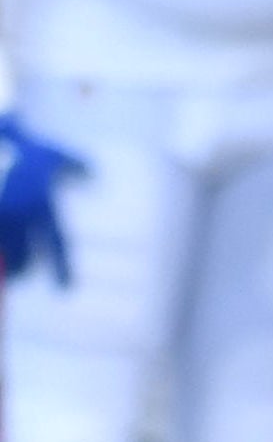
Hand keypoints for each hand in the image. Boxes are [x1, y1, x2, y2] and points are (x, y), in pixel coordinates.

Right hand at [0, 113, 87, 284]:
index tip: (65, 290)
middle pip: (22, 258)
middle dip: (21, 268)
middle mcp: (19, 217)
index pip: (56, 244)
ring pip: (2, 254)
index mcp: (41, 207)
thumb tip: (93, 173)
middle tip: (22, 274)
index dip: (62, 268)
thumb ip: (75, 164)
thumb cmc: (22, 152)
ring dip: (4, 261)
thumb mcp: (51, 154)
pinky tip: (0, 253)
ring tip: (7, 266)